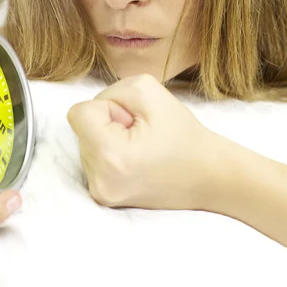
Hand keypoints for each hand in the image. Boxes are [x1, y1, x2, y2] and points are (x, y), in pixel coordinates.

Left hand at [67, 74, 215, 210]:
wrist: (208, 176)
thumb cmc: (183, 134)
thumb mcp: (148, 90)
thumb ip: (112, 91)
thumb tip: (93, 110)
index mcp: (110, 155)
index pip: (78, 113)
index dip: (107, 107)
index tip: (132, 120)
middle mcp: (99, 179)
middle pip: (81, 128)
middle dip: (108, 123)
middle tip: (141, 134)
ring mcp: (100, 192)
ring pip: (86, 142)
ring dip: (108, 137)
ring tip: (140, 148)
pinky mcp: (103, 196)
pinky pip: (92, 158)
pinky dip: (109, 152)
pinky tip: (134, 159)